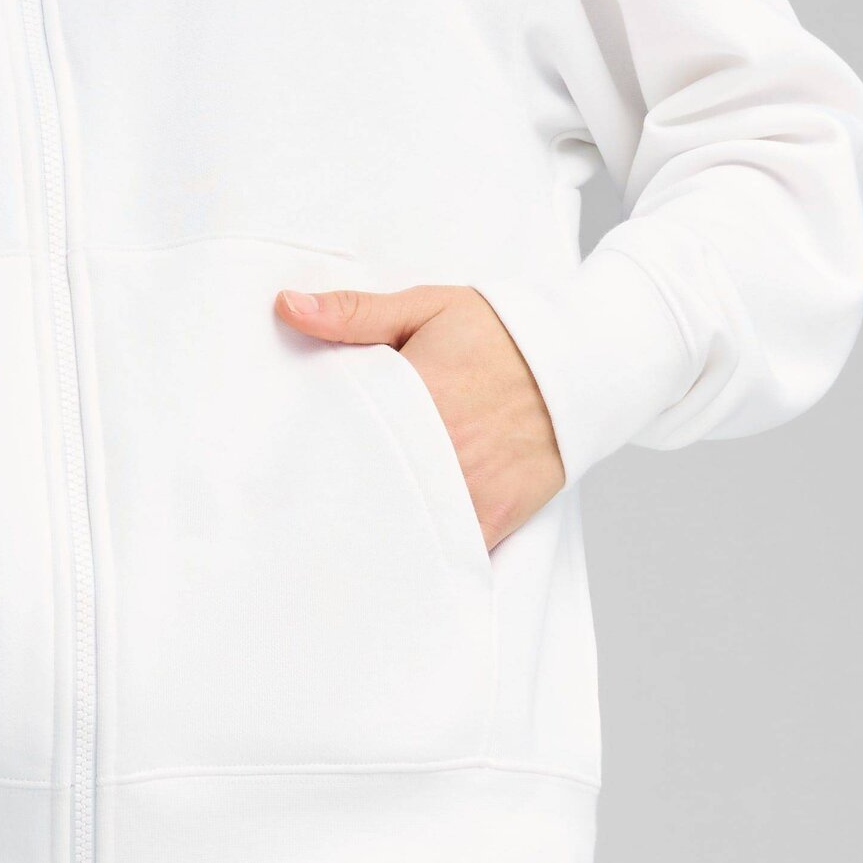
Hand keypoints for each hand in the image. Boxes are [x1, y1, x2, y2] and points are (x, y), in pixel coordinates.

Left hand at [275, 285, 565, 550]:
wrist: (582, 368)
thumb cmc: (500, 334)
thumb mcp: (428, 307)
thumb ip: (355, 312)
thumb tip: (287, 307)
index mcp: (417, 393)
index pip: (340, 429)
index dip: (305, 447)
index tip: (279, 455)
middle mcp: (443, 448)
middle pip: (364, 485)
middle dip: (328, 494)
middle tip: (288, 505)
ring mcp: (470, 490)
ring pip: (400, 526)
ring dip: (368, 529)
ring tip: (330, 533)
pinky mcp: (494, 519)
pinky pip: (445, 552)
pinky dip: (417, 556)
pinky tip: (386, 555)